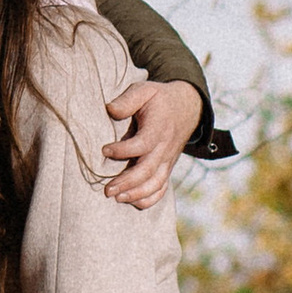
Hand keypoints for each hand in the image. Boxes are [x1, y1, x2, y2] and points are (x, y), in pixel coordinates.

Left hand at [103, 74, 200, 206]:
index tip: (104, 150)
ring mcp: (167, 160)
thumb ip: (128, 100)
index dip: (123, 150)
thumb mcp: (145, 90)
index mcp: (158, 128)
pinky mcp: (167, 167)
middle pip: (148, 170)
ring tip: (116, 197)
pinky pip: (162, 187)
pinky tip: (132, 202)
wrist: (187, 108)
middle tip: (107, 190)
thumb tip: (110, 110)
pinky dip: (150, 198)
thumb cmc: (159, 99)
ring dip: (136, 193)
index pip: (142, 144)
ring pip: (155, 183)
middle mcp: (164, 148)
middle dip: (127, 182)